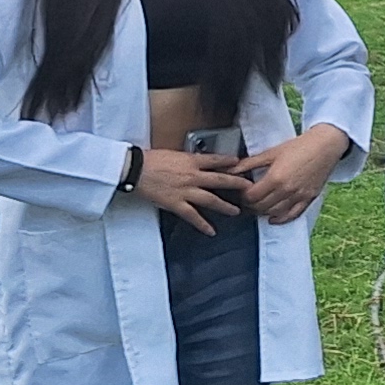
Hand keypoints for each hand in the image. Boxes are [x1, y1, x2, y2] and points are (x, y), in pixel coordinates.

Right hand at [133, 147, 250, 235]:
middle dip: (236, 183)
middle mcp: (192, 175)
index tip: (239, 163)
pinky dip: (203, 224)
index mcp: (190, 160)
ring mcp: (186, 191)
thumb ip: (186, 159)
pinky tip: (211, 231)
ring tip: (236, 211)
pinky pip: (193, 216)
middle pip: (220, 179)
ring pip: (211, 199)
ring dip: (225, 206)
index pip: (215, 160)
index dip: (229, 161)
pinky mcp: (176, 203)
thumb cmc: (150, 159)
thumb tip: (194, 162)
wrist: (135, 168)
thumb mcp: (172, 153)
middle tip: (249, 188)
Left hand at [231, 125, 348, 223]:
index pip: (251, 196)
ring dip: (262, 212)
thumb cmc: (299, 146)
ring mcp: (298, 196)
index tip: (241, 192)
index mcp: (275, 178)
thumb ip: (250, 163)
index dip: (243, 196)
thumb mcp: (272, 152)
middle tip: (246, 200)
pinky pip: (292, 215)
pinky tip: (272, 219)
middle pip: (261, 207)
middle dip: (250, 205)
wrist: (325, 146)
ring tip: (257, 206)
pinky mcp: (309, 198)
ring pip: (274, 212)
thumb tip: (231, 169)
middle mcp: (286, 190)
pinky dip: (280, 219)